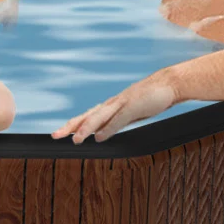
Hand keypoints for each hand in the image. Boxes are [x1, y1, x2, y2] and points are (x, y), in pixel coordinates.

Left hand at [52, 76, 176, 142]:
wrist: (168, 84)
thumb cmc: (149, 99)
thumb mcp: (129, 114)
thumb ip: (115, 124)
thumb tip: (101, 135)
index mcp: (110, 106)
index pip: (87, 116)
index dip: (72, 125)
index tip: (58, 133)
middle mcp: (112, 103)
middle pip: (87, 115)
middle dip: (70, 126)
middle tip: (55, 136)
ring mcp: (122, 103)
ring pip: (100, 116)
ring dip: (86, 128)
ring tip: (76, 139)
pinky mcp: (134, 106)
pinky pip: (119, 119)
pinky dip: (109, 128)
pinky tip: (100, 138)